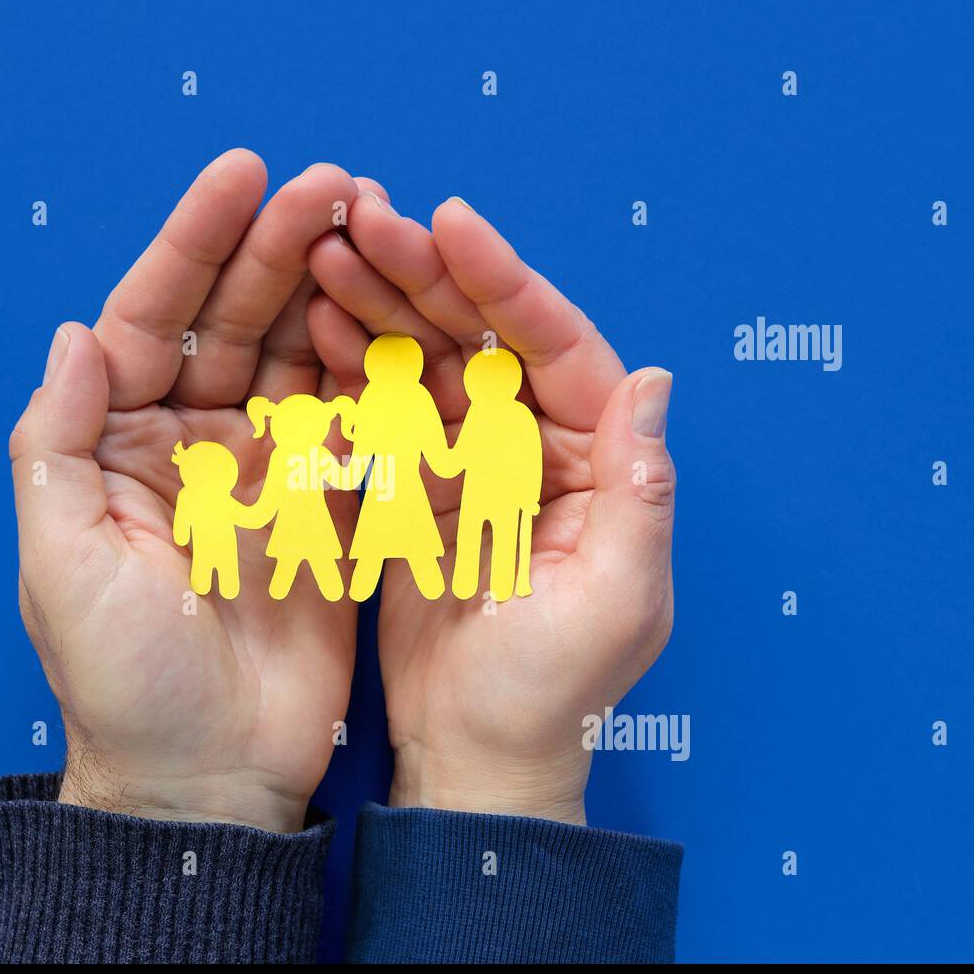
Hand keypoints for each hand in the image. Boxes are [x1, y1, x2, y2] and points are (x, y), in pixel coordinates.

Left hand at [8, 151, 365, 832]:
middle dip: (277, 249)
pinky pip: (350, 420)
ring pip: (297, 357)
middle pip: (233, 323)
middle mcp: (188, 445)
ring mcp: (262, 473)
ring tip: (373, 224)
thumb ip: (56, 444)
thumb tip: (76, 333)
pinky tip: (396, 314)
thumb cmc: (120, 679)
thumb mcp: (63, 561)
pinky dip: (370, 367)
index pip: (152, 320)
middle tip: (331, 184)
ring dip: (330, 290)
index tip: (243, 176)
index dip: (193, 244)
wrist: (204, 776)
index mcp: (117, 446)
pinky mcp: (324, 508)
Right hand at [306, 192, 675, 824]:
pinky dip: (356, 367)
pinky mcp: (420, 486)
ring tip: (324, 253)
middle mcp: (538, 446)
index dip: (505, 282)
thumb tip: (654, 377)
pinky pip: (389, 410)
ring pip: (428, 361)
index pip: (556, 348)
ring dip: (381, 304)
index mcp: (597, 462)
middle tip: (361, 220)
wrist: (476, 752)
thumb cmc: (555, 690)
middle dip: (425, 275)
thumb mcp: (617, 597)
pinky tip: (318, 323)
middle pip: (484, 338)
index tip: (449, 224)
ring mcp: (473, 462)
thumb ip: (639, 490)